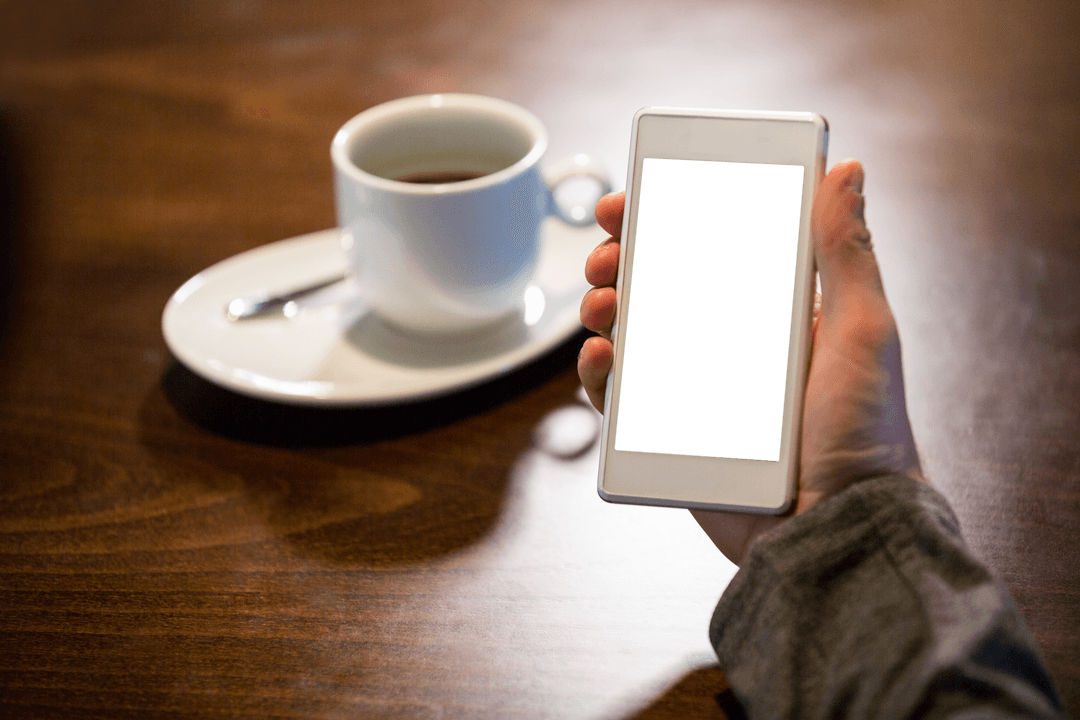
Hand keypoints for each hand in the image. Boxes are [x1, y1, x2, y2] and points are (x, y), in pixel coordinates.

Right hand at [578, 160, 923, 564]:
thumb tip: (846, 170)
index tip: (639, 196)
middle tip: (608, 252)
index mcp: (778, 312)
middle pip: (664, 287)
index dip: (673, 218)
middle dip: (627, 260)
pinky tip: (599, 358)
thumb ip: (847, 252)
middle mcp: (735, 345)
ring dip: (605, 308)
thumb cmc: (866, 436)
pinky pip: (623, 397)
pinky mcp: (673, 434)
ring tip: (602, 303)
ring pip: (635, 335)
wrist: (838, 533)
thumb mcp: (864, 332)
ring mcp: (700, 389)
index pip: (717, 248)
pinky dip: (599, 374)